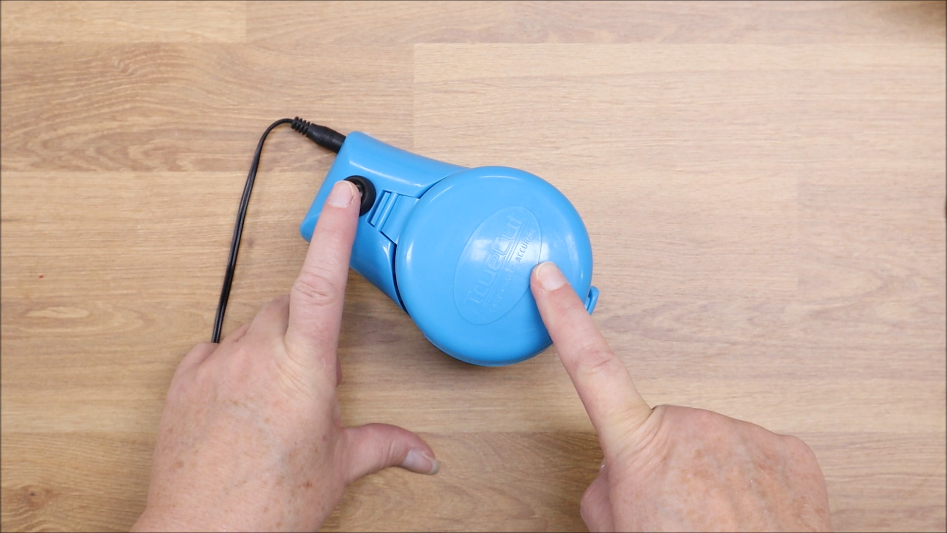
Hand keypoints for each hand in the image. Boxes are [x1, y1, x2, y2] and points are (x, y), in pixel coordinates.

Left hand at [133, 181, 438, 531]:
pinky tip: (240, 400)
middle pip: (288, 305)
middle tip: (313, 374)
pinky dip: (232, 365)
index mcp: (304, 366)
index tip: (343, 194)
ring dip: (269, 349)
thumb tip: (423, 455)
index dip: (336, 231)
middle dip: (305, 326)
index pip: (324, 281)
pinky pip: (215, 351)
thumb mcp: (338, 466)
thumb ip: (386, 445)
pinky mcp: (185, 379)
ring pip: (252, 329)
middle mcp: (257, 353)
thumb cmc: (268, 504)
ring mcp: (217, 362)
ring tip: (275, 398)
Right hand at [530, 262, 831, 531]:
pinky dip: (750, 484)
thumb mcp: (613, 528)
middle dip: (661, 463)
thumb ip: (606, 485)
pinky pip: (755, 456)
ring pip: (711, 446)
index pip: (590, 365)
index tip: (548, 277)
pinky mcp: (790, 450)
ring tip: (715, 522)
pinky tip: (748, 516)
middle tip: (672, 512)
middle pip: (661, 430)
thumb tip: (621, 467)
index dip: (564, 316)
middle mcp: (692, 425)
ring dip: (708, 476)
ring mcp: (745, 435)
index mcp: (639, 445)